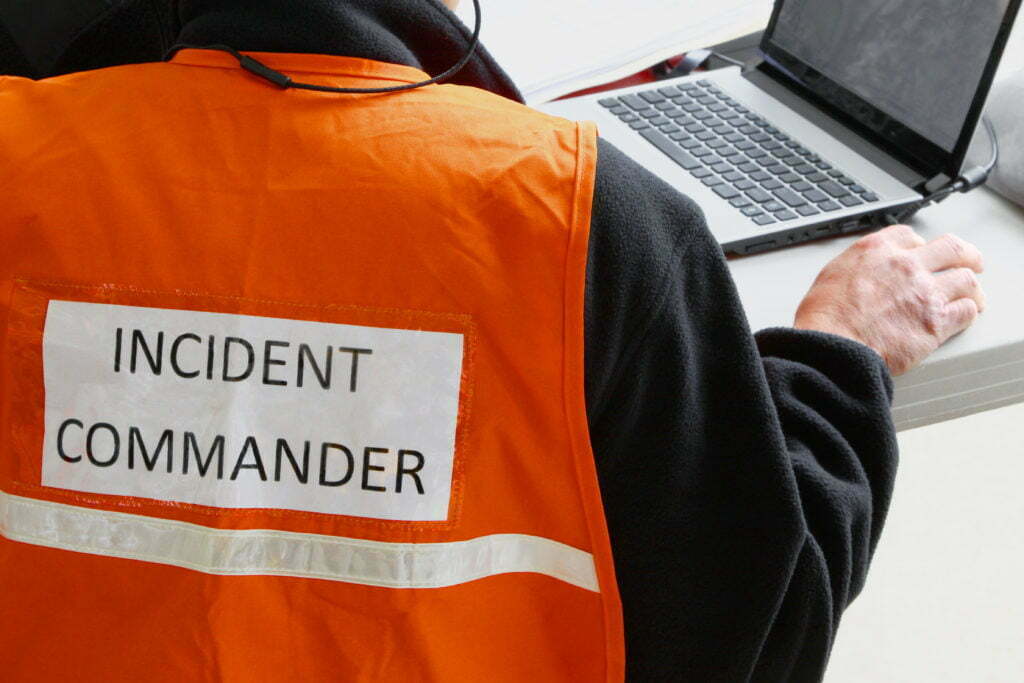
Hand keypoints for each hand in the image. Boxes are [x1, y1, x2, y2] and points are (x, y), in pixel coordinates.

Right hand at [794, 225, 984, 375]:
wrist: (833, 346)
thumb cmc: (824, 319)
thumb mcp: (831, 276)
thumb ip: (856, 268)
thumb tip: (862, 273)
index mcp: (876, 251)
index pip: (909, 236)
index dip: (920, 245)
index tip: (923, 252)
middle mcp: (906, 266)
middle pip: (952, 248)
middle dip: (965, 255)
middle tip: (970, 262)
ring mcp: (925, 293)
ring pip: (966, 280)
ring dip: (971, 288)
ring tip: (972, 295)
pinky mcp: (936, 323)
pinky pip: (966, 312)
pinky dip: (968, 312)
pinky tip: (965, 316)